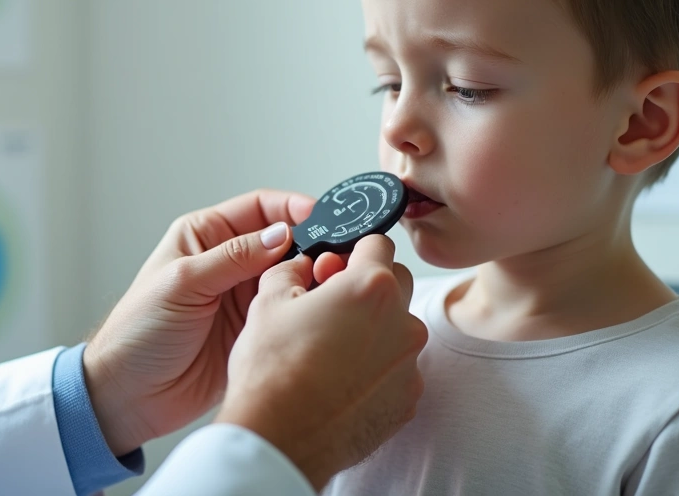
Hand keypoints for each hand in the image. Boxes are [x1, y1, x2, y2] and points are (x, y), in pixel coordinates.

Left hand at [83, 189, 314, 455]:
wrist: (130, 395)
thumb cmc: (139, 333)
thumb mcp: (183, 283)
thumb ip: (233, 257)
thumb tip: (281, 234)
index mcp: (205, 237)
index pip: (259, 209)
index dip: (291, 209)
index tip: (321, 215)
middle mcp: (227, 262)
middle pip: (283, 241)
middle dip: (310, 244)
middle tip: (331, 255)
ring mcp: (242, 296)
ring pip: (291, 275)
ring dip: (310, 277)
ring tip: (327, 282)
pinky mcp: (254, 328)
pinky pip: (287, 310)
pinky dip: (303, 307)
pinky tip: (315, 308)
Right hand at [215, 235, 427, 490]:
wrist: (279, 437)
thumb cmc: (272, 368)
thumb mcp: (268, 300)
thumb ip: (292, 268)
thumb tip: (303, 264)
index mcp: (372, 287)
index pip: (377, 242)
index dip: (352, 250)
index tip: (335, 267)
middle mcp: (403, 321)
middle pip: (395, 283)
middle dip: (367, 287)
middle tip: (329, 307)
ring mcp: (410, 363)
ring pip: (398, 328)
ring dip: (374, 329)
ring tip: (331, 351)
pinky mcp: (408, 398)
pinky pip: (397, 368)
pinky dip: (377, 369)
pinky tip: (342, 381)